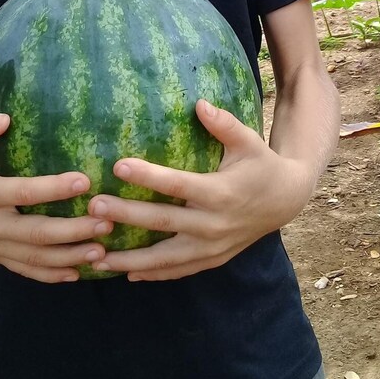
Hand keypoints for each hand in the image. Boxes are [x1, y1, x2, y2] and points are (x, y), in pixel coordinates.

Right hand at [0, 113, 112, 282]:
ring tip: (101, 251)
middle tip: (106, 223)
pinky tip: (76, 273)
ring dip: (68, 257)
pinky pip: (23, 269)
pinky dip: (50, 274)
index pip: (21, 193)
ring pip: (32, 257)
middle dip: (72, 231)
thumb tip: (3, 119)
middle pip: (34, 233)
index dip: (54, 189)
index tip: (86, 181)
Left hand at [87, 100, 313, 281]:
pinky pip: (178, 271)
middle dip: (126, 216)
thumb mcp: (248, 141)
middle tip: (93, 208)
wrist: (286, 201)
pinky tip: (125, 273)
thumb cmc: (261, 164)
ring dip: (130, 258)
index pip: (177, 185)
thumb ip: (224, 124)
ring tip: (97, 256)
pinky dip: (152, 274)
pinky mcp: (212, 260)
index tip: (118, 166)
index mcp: (221, 193)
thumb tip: (199, 104)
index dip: (148, 176)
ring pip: (165, 258)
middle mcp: (214, 224)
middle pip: (163, 222)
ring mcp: (212, 248)